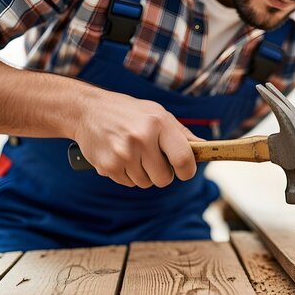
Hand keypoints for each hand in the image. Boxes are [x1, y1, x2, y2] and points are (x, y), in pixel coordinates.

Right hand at [73, 90, 201, 187]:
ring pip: (146, 183)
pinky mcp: (108, 165)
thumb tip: (205, 147)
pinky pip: (128, 183)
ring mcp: (123, 153)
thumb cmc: (130, 113)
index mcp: (159, 124)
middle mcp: (141, 138)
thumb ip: (182, 134)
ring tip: (134, 154)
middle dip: (162, 173)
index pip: (184, 159)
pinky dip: (128, 175)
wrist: (88, 110)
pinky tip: (121, 156)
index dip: (187, 170)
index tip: (185, 171)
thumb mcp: (159, 114)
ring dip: (143, 174)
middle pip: (164, 178)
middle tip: (153, 158)